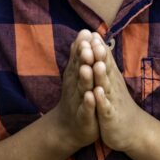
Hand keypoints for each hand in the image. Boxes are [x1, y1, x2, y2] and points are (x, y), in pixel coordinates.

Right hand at [49, 29, 98, 151]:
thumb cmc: (76, 97)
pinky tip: (91, 96)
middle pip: (80, 71)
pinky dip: (88, 103)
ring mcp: (78, 101)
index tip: (87, 33)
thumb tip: (84, 31)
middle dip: (83, 59)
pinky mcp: (84, 117)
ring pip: (82, 88)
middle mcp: (75, 86)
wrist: (69, 128)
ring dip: (84, 78)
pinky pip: (86, 109)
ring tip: (88, 68)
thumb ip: (80, 53)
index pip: (79, 59)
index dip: (82, 47)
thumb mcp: (77, 74)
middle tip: (87, 46)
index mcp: (76, 75)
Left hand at [91, 33, 144, 153]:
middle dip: (99, 56)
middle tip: (93, 42)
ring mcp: (112, 101)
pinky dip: (101, 100)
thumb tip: (98, 41)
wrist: (131, 130)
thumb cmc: (117, 103)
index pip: (104, 60)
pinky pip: (105, 108)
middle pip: (106, 69)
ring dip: (101, 75)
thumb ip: (104, 62)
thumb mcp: (110, 81)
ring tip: (97, 64)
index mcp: (110, 78)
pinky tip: (96, 93)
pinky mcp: (110, 117)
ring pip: (106, 86)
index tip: (90, 32)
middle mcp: (113, 86)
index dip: (98, 47)